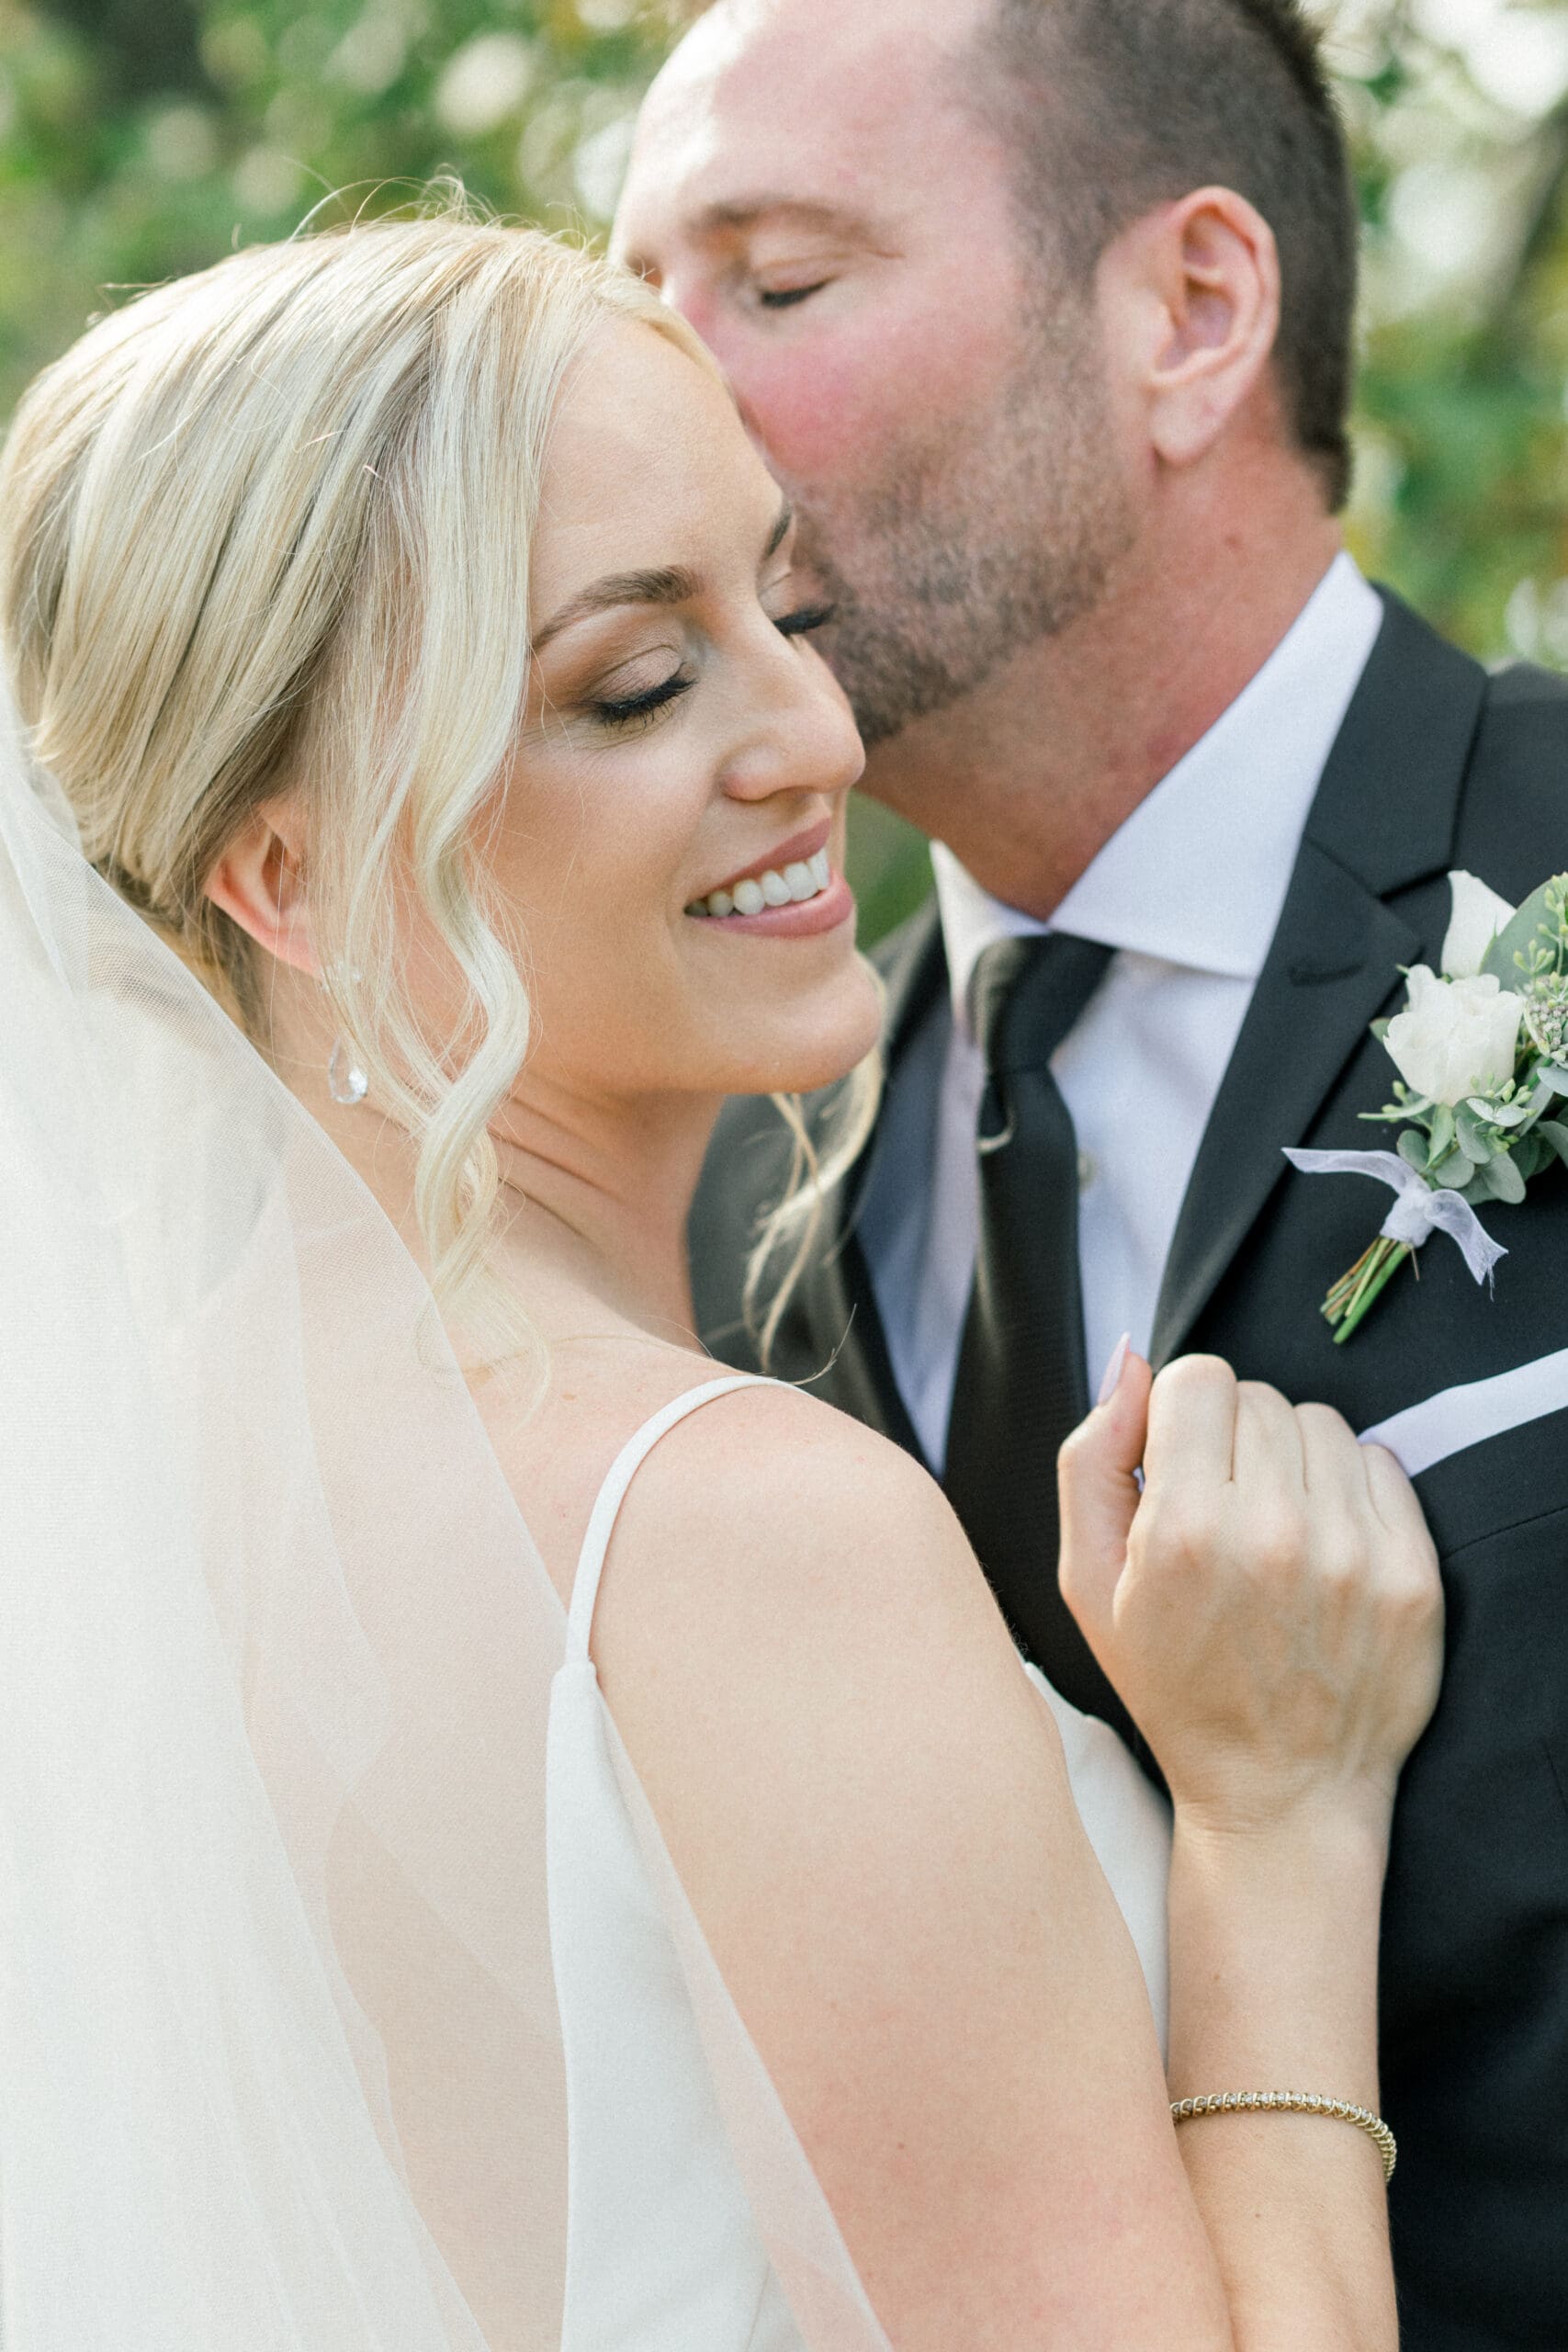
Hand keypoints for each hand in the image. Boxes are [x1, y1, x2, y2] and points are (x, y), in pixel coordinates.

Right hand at [1058, 1353, 1442, 1839]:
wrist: (1278, 1793)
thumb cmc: (1174, 1687)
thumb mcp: (1088, 1583)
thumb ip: (1090, 1461)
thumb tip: (1129, 1363)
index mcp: (1184, 1532)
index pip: (1197, 1378)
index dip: (1178, 1413)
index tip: (1177, 1464)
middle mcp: (1273, 1532)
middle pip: (1257, 1397)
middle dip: (1230, 1439)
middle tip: (1221, 1509)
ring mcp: (1352, 1552)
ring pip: (1320, 1422)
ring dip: (1290, 1458)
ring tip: (1272, 1527)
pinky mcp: (1412, 1572)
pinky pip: (1379, 1461)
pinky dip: (1347, 1487)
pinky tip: (1321, 1542)